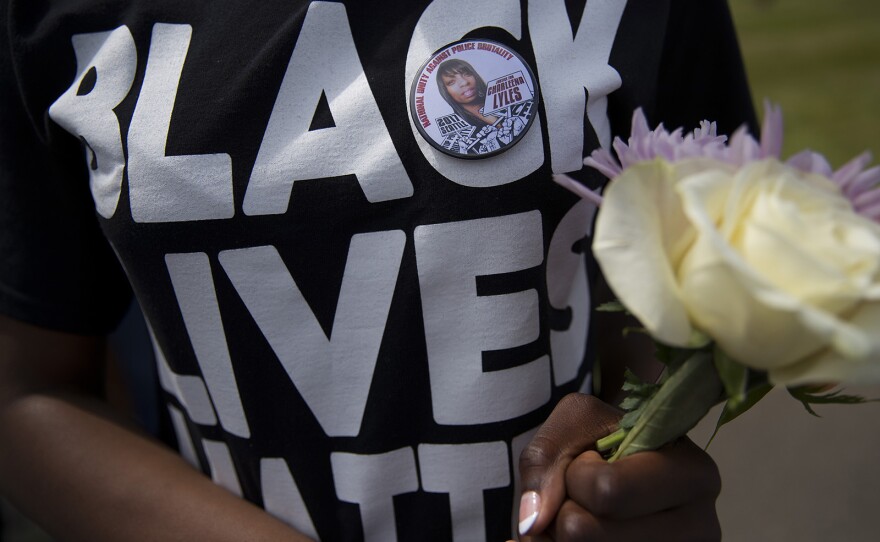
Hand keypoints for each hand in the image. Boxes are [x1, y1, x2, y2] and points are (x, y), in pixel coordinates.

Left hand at [514, 393, 720, 540]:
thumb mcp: (576, 421)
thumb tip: (533, 522)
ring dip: (562, 536)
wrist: (618, 469)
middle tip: (581, 497)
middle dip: (563, 509)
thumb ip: (546, 457)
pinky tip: (573, 539)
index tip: (590, 462)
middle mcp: (701, 526)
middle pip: (585, 532)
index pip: (606, 489)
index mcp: (694, 473)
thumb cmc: (603, 441)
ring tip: (583, 516)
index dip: (576, 475)